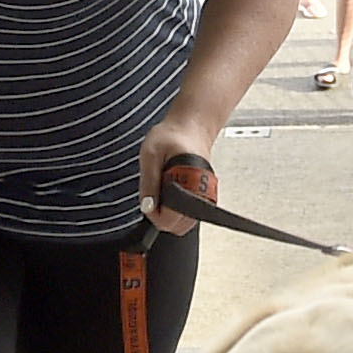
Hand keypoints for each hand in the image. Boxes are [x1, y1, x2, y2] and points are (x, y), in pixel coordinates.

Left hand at [139, 122, 210, 236]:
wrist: (191, 126)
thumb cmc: (173, 135)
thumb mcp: (151, 154)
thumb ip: (149, 182)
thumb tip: (147, 206)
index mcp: (190, 182)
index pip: (170, 219)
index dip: (153, 214)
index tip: (149, 200)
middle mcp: (202, 192)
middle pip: (178, 226)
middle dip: (161, 216)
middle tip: (154, 195)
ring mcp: (205, 196)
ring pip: (183, 224)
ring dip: (169, 213)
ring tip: (164, 190)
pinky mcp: (204, 196)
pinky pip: (188, 214)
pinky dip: (177, 209)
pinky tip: (172, 191)